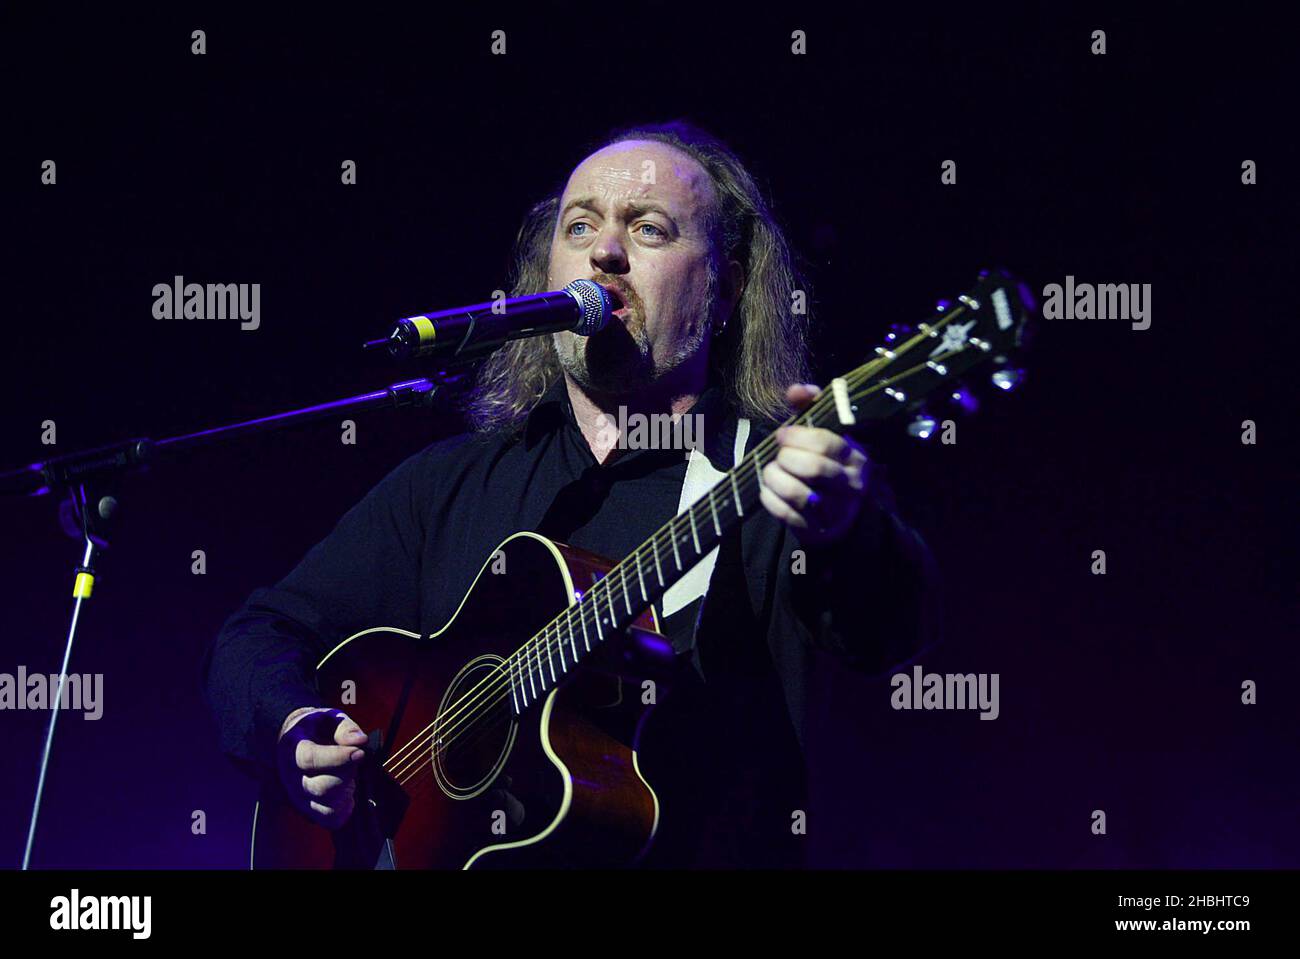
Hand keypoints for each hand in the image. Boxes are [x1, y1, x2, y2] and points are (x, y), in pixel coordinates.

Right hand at [276, 706, 367, 829]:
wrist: (298, 742)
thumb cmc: (317, 729)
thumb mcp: (329, 719)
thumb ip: (345, 728)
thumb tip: (360, 740)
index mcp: (293, 749)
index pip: (310, 759)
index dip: (338, 758)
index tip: (360, 752)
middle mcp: (291, 778)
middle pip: (321, 787)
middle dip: (347, 774)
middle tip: (356, 759)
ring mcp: (298, 797)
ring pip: (327, 807)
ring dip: (347, 792)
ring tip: (350, 775)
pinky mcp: (309, 810)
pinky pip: (331, 819)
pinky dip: (345, 808)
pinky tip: (347, 791)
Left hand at [759, 383, 869, 546]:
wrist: (840, 517)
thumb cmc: (829, 465)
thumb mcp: (826, 434)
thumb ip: (811, 407)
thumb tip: (796, 389)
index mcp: (856, 458)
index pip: (826, 443)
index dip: (797, 436)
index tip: (781, 435)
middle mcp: (850, 486)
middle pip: (813, 467)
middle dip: (786, 457)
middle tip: (779, 455)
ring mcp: (833, 511)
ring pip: (797, 493)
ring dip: (775, 478)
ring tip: (772, 471)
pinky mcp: (814, 529)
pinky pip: (784, 513)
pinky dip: (769, 498)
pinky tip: (768, 488)